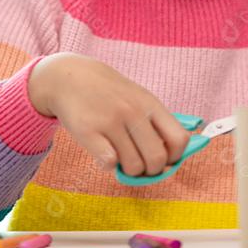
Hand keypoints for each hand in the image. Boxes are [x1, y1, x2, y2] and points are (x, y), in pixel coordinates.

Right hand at [27, 53, 190, 176]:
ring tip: (120, 157)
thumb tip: (169, 162)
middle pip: (157, 159)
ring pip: (134, 166)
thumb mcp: (136, 97)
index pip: (179, 139)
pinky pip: (109, 163)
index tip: (163, 158)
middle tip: (139, 164)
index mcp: (149, 104)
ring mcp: (110, 121)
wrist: (68, 77)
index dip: (174, 156)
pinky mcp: (89, 131)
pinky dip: (108, 165)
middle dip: (151, 170)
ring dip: (128, 170)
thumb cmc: (107, 93)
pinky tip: (103, 153)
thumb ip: (154, 124)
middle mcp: (133, 111)